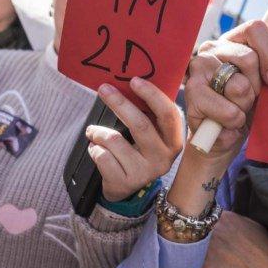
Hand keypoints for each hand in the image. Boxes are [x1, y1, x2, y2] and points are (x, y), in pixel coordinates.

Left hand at [86, 77, 182, 201]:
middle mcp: (163, 158)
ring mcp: (144, 173)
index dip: (152, 95)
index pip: (168, 114)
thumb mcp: (151, 133)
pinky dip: (93, 148)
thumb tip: (132, 80)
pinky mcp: (125, 182)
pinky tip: (96, 150)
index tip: (134, 81)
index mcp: (173, 141)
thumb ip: (149, 113)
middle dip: (119, 104)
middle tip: (104, 89)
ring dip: (98, 131)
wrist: (126, 187)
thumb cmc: (138, 150)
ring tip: (94, 132)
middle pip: (141, 125)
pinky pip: (102, 156)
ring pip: (115, 140)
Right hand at [185, 20, 267, 165]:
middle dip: (256, 89)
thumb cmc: (247, 108)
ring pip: (238, 86)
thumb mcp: (265, 85)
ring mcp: (198, 69)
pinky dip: (233, 124)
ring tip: (235, 113)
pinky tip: (226, 125)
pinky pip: (228, 111)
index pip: (255, 29)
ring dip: (243, 108)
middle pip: (248, 59)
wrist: (222, 140)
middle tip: (248, 101)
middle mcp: (212, 49)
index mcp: (233, 40)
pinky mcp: (191, 93)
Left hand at [201, 212, 267, 267]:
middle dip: (197, 239)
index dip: (203, 226)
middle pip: (195, 231)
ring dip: (195, 255)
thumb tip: (221, 220)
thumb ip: (234, 221)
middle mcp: (213, 229)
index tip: (205, 234)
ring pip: (192, 249)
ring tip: (210, 263)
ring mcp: (208, 249)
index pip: (204, 217)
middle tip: (208, 251)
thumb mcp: (253, 226)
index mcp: (225, 217)